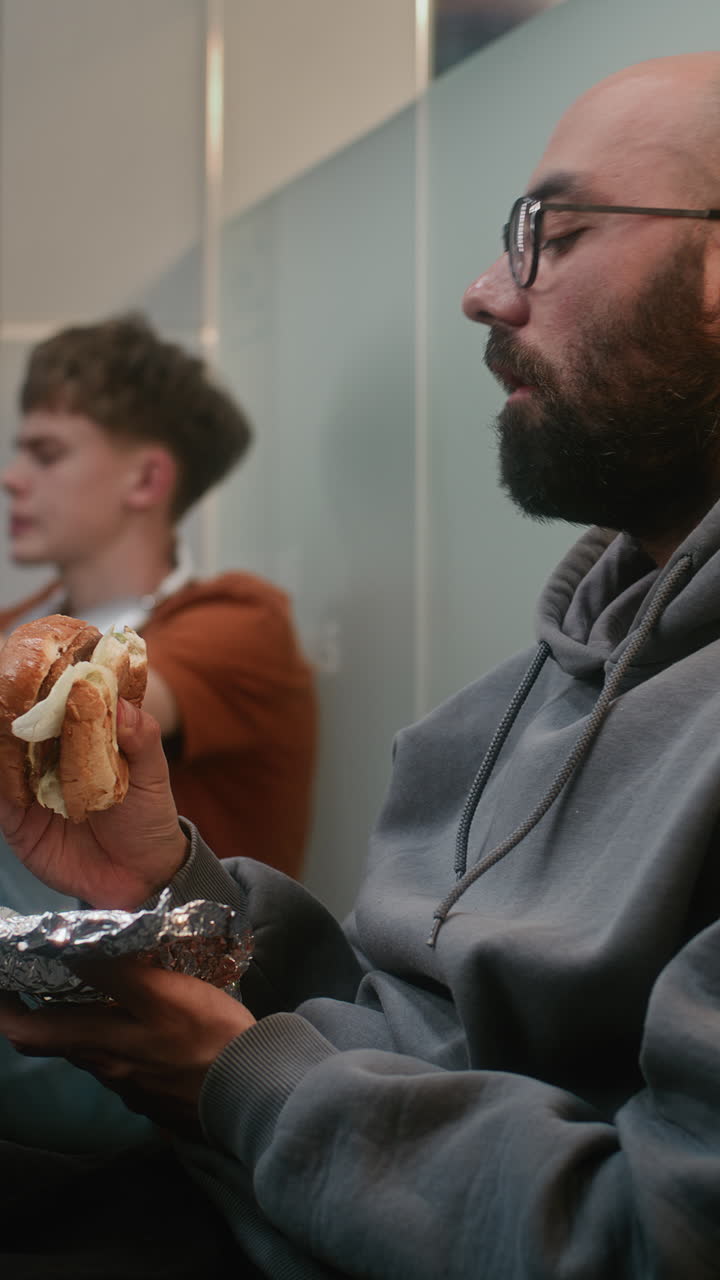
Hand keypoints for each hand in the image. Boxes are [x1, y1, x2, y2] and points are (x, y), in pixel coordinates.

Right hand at [0, 700, 187, 908]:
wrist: (141, 874)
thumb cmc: (148, 815)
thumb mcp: (153, 774)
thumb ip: (141, 738)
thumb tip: (122, 704)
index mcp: (82, 735)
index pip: (57, 701)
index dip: (47, 682)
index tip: (41, 664)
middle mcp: (50, 755)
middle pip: (21, 724)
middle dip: (14, 707)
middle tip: (9, 694)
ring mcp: (31, 785)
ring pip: (4, 755)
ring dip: (2, 737)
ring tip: (4, 719)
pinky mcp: (16, 819)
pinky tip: (3, 767)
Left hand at [0, 956, 255, 1139]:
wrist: (253, 1092)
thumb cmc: (207, 1037)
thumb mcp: (160, 993)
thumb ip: (113, 970)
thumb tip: (66, 948)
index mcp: (100, 1046)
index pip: (30, 1033)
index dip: (5, 1011)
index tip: (2, 982)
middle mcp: (108, 1072)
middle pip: (63, 1044)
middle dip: (48, 1014)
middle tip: (47, 980)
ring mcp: (135, 1090)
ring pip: (97, 1054)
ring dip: (89, 1026)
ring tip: (102, 994)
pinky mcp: (160, 1098)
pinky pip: (129, 1067)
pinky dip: (124, 1042)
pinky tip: (147, 1028)